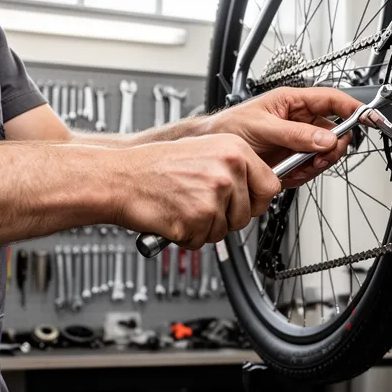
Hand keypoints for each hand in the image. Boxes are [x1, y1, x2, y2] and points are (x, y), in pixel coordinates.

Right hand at [112, 134, 280, 248]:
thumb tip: (257, 188)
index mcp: (234, 150)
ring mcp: (213, 196)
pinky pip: (202, 241)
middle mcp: (227, 171)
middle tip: (200, 203)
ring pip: (224, 231)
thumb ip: (234, 168)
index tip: (246, 202)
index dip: (257, 200)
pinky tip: (174, 216)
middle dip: (226, 217)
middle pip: (247, 214)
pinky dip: (187, 236)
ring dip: (204, 227)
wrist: (121, 177)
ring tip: (183, 206)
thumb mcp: (205, 151)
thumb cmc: (155, 166)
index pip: (271, 185)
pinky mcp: (197, 220)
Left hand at [209, 87, 363, 187]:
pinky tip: (287, 174)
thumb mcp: (262, 127)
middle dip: (330, 149)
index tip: (368, 117)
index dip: (352, 107)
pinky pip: (310, 169)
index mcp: (293, 101)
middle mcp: (299, 120)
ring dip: (315, 165)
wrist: (213, 148)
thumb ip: (294, 134)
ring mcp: (297, 141)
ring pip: (325, 154)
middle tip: (318, 158)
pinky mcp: (293, 159)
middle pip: (334, 132)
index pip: (332, 99)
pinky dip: (303, 176)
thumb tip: (324, 139)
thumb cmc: (229, 127)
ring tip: (295, 168)